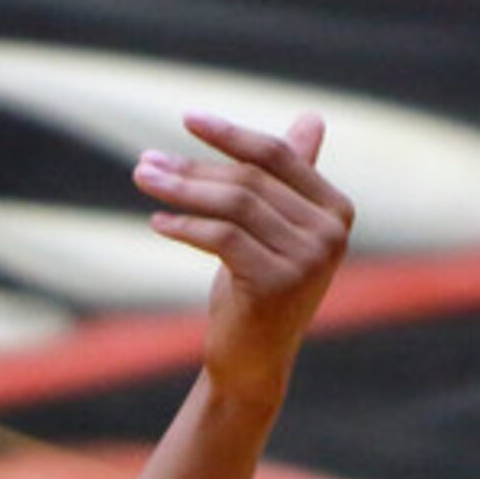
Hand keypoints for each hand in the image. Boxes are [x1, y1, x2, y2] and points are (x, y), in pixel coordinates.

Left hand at [131, 110, 352, 411]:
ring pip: (234, 205)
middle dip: (192, 168)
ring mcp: (309, 259)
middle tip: (145, 163)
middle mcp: (331, 233)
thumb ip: (289, 177)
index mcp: (336, 210)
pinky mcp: (278, 283)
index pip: (277, 156)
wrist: (253, 361)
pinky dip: (185, 226)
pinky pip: (223, 238)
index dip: (231, 135)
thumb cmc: (259, 286)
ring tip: (143, 181)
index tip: (188, 119)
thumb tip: (312, 117)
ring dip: (181, 191)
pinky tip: (158, 222)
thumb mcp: (274, 228)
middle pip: (250, 180)